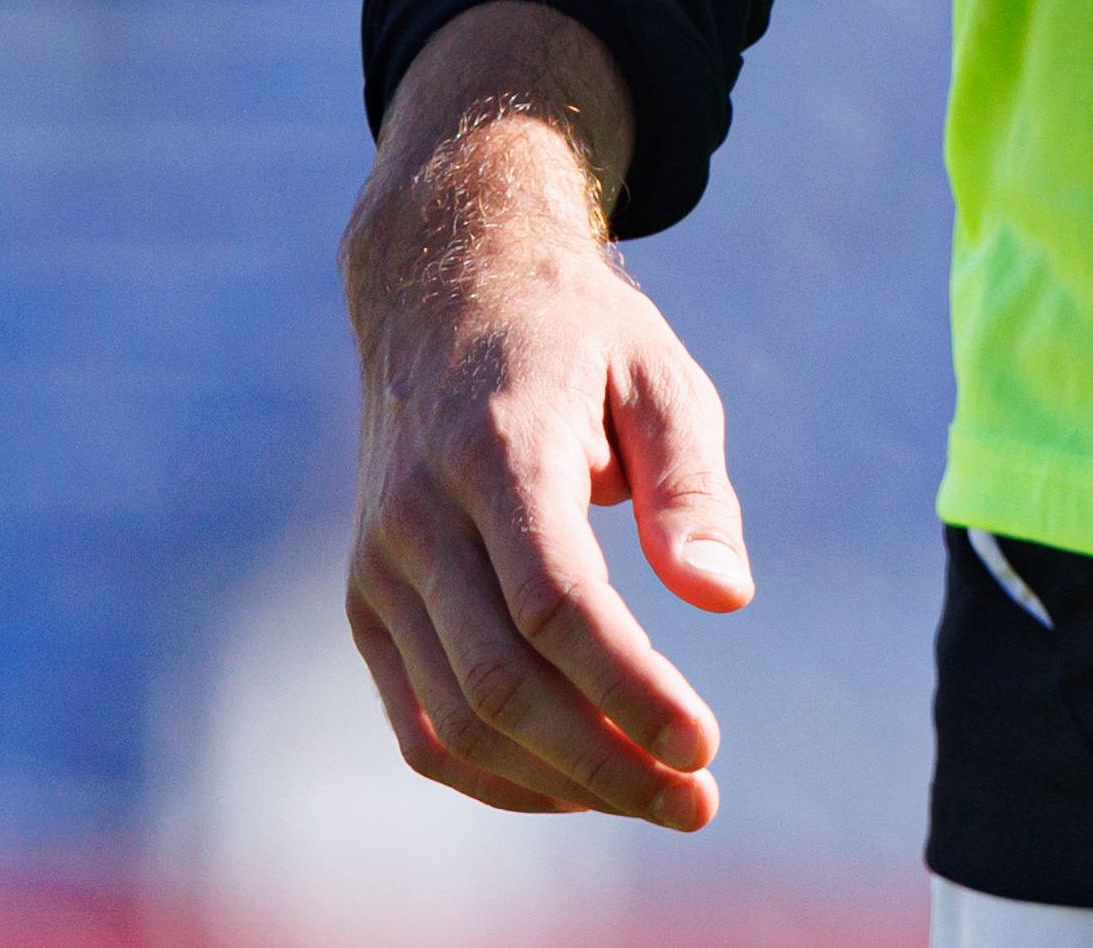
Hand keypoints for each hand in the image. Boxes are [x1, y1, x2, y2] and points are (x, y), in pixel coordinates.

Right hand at [336, 2, 753, 825]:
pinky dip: (495, 775)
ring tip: (655, 797)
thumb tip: (725, 598)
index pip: (555, 603)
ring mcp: (379, 565)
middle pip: (501, 681)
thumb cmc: (576, 340)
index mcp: (496, 447)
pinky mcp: (367, 602)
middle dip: (605, 762)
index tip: (706, 745)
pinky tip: (578, 784)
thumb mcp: (660, 378)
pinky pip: (419, 723)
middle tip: (697, 800)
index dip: (629, 688)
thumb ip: (692, 487)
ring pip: (454, 721)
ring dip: (558, 783)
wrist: (441, 292)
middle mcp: (418, 514)